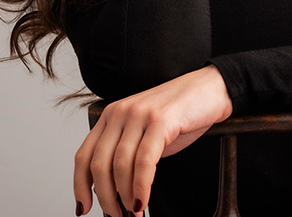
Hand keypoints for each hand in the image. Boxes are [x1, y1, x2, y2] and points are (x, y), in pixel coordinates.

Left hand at [73, 65, 232, 215]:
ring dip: (124, 197)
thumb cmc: (181, 114)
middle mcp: (120, 113)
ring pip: (120, 165)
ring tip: (133, 213)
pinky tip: (143, 200)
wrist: (212, 88)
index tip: (84, 207)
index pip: (83, 155)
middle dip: (106, 197)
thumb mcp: (146, 132)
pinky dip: (141, 186)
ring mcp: (140, 115)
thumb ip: (128, 154)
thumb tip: (115, 191)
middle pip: (99, 164)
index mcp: (111, 115)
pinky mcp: (160, 120)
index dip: (80, 186)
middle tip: (117, 216)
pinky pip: (144, 161)